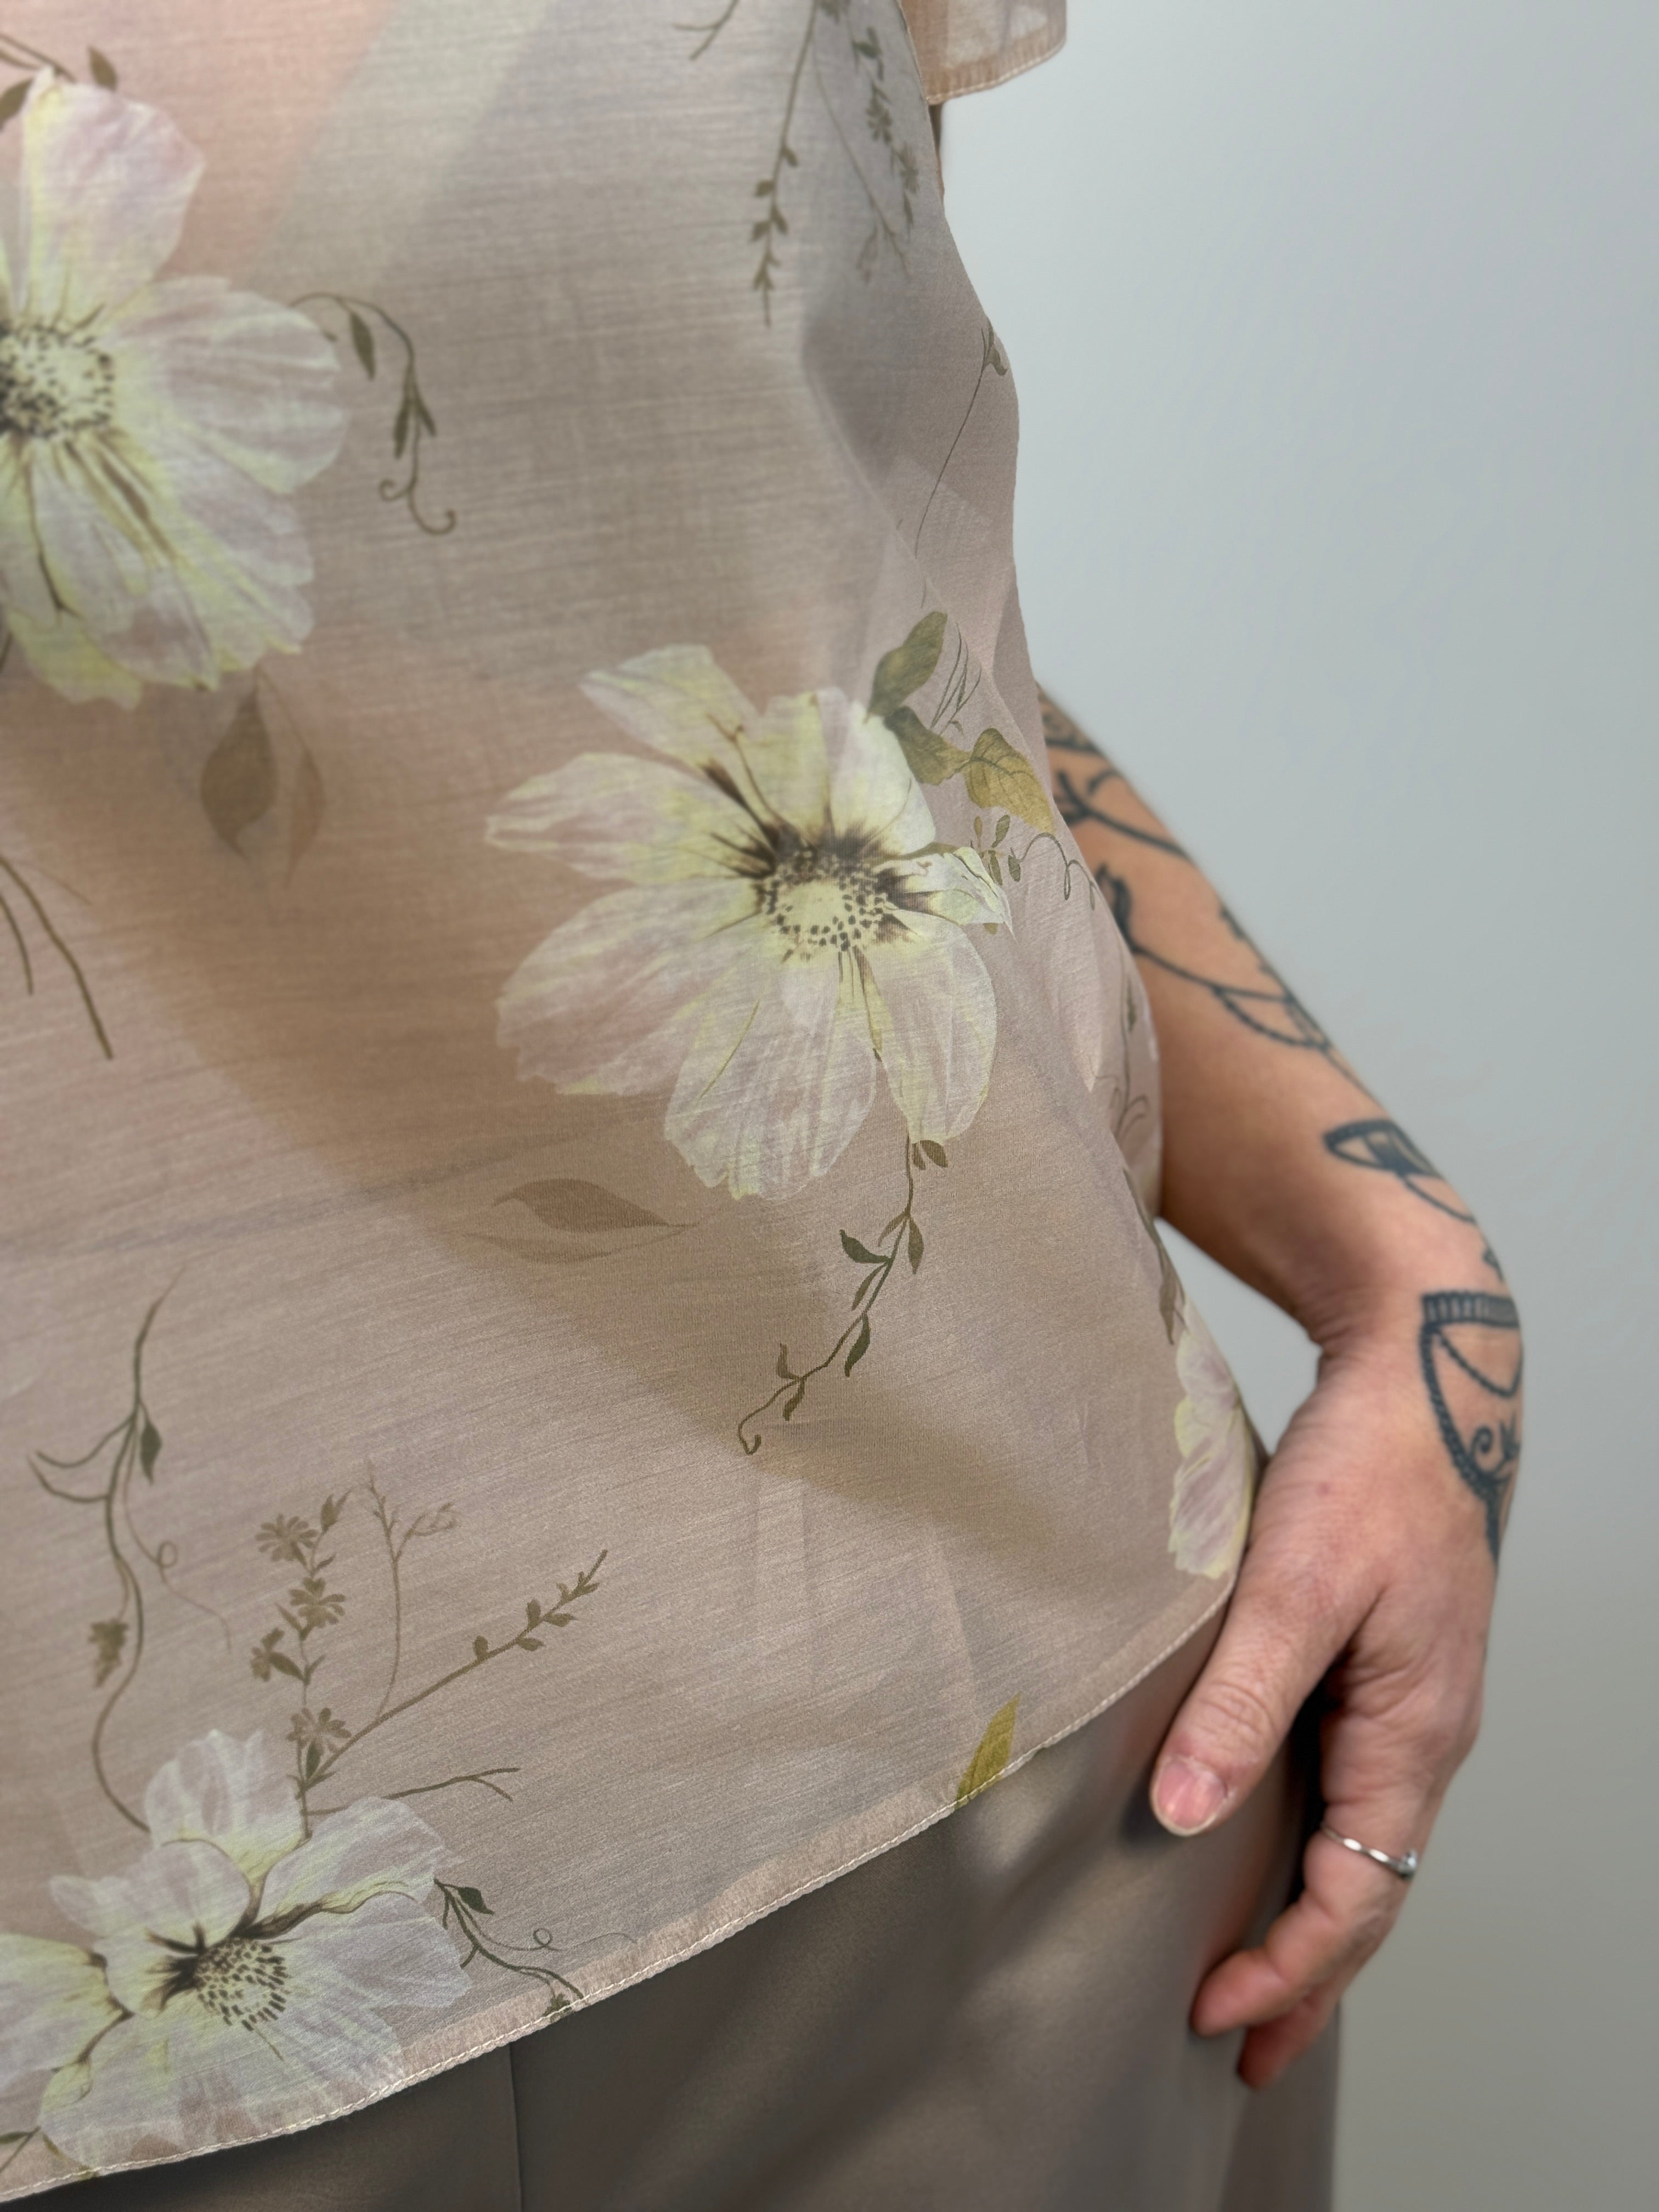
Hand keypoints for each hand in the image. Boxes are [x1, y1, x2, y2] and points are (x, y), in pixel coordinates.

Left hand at [1149, 1324, 1500, 2086]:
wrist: (1422, 1385)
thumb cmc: (1367, 1472)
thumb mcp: (1298, 1582)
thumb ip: (1242, 1698)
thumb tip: (1182, 1815)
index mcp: (1414, 1733)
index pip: (1358, 1897)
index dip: (1287, 1968)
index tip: (1212, 2017)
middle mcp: (1423, 1736)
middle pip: (1371, 1894)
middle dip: (1306, 1977)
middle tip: (1236, 2048)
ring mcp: (1409, 1706)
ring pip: (1365, 1848)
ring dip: (1309, 1917)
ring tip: (1248, 1976)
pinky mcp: (1383, 1672)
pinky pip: (1353, 1792)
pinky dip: (1313, 1847)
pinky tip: (1267, 1849)